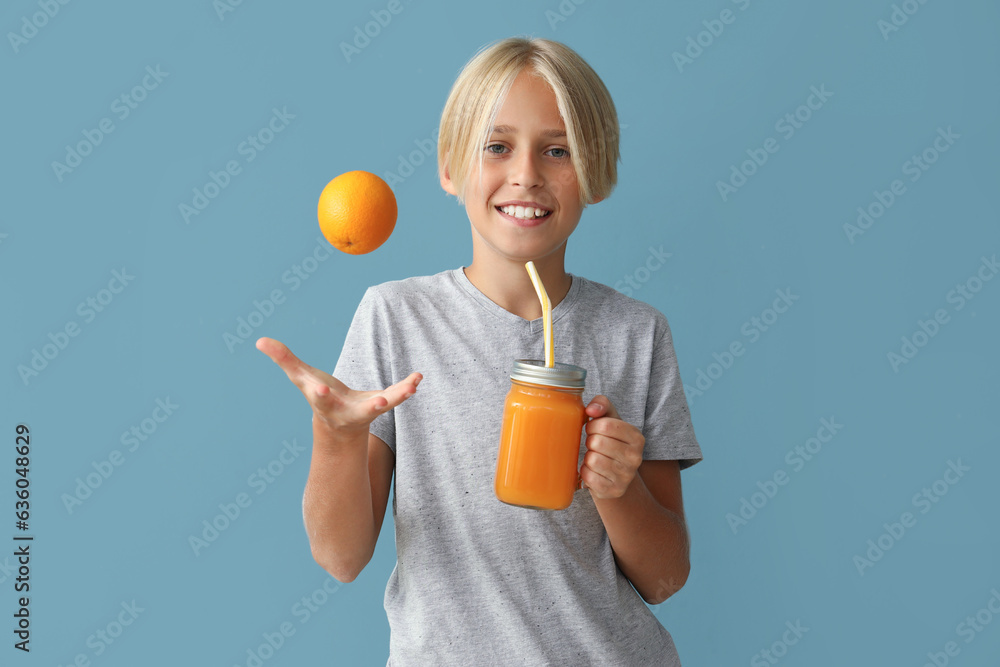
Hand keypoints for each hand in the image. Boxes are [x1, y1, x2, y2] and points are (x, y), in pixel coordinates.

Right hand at [255, 337, 420, 435]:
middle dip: (367, 407)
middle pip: (356, 410)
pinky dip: (407, 387)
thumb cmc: (319, 396)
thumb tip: (259, 340)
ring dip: (396, 398)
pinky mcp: (383, 405)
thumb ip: (283, 359)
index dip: (319, 394)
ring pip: (384, 406)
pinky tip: (418, 377)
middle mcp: (347, 411)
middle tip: (378, 403)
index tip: (319, 389)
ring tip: (411, 387)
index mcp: (324, 403)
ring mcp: (367, 411)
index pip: (320, 400)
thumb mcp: (301, 378)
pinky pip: (397, 396)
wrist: (340, 426)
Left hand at [579, 395, 644, 498]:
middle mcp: (636, 457)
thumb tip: (590, 410)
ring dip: (587, 458)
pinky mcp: (614, 490)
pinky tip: (593, 471)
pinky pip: (589, 477)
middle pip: (597, 442)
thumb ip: (601, 404)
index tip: (593, 430)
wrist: (615, 474)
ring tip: (595, 457)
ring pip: (592, 460)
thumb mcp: (609, 419)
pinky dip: (585, 472)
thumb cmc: (609, 440)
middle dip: (589, 442)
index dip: (592, 426)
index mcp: (637, 437)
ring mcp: (626, 476)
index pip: (605, 424)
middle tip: (594, 445)